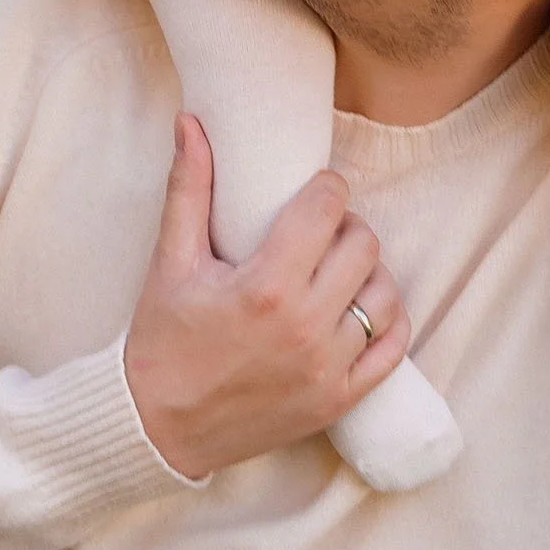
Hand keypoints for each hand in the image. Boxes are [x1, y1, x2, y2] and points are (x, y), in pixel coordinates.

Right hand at [123, 115, 410, 479]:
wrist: (158, 427)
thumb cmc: (162, 340)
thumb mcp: (170, 261)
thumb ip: (188, 187)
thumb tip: (190, 121)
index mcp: (265, 286)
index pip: (327, 209)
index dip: (327, 188)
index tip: (316, 189)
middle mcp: (305, 327)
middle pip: (364, 246)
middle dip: (346, 227)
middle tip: (321, 230)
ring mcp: (326, 368)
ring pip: (384, 294)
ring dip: (368, 273)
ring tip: (338, 269)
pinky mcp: (337, 399)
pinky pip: (391, 349)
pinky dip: (386, 322)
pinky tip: (359, 308)